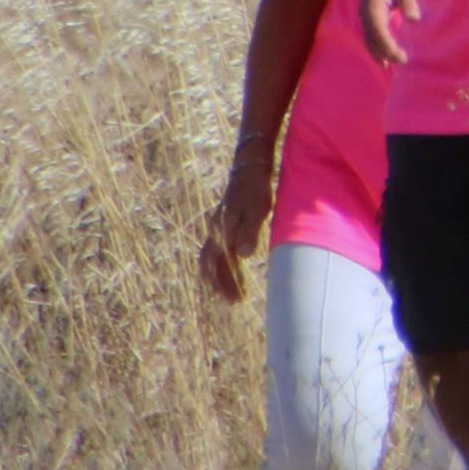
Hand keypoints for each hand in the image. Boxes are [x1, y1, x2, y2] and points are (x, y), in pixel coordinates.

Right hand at [198, 150, 270, 303]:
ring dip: (222, 276)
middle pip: (211, 264)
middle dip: (220, 284)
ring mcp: (218, 227)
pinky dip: (225, 263)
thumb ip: (250, 232)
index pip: (217, 264)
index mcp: (220, 230)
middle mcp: (214, 230)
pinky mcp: (225, 223)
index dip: (225, 283)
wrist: (250, 167)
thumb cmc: (255, 188)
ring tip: (236, 292)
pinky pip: (219, 249)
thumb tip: (243, 256)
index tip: (235, 300)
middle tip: (234, 302)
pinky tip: (236, 268)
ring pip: (213, 258)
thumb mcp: (257, 209)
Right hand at [359, 0, 421, 67]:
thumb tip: (414, 19)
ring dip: (378, 52)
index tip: (400, 56)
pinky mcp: (370, 18)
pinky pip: (372, 35)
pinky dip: (377, 46)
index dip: (388, 46)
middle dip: (384, 53)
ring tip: (387, 65)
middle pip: (372, 39)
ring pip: (369, 39)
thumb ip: (408, 2)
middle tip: (401, 62)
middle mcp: (366, 15)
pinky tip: (385, 54)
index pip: (379, 31)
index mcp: (373, 8)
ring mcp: (366, 17)